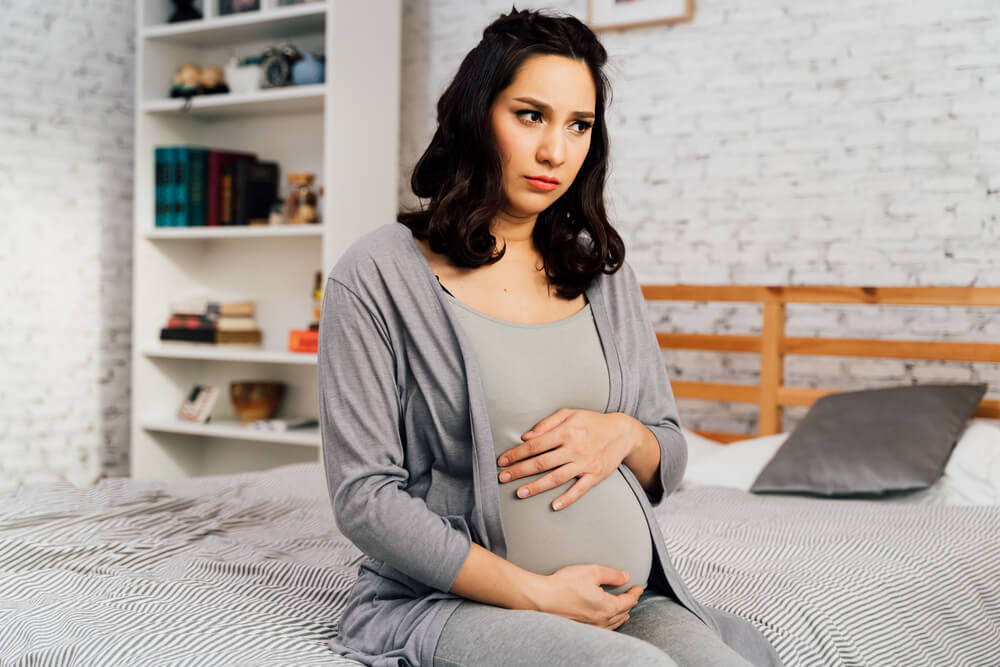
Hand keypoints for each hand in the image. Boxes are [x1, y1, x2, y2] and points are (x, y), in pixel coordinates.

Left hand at [496, 409, 632, 510]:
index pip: (535, 445)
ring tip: (519, 493)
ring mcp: (585, 464)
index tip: (502, 461)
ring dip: (536, 486)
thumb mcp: (570, 414)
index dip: (516, 454)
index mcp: (566, 432)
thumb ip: (547, 424)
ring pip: (556, 478)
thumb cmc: (592, 421)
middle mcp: (574, 448)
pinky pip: (580, 489)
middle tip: (502, 478)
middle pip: (541, 463)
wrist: (622, 432)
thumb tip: (527, 437)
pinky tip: (554, 505)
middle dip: (519, 471)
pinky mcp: (595, 475)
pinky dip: (567, 498)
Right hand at [531, 564, 642, 629]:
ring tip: (625, 612)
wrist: (543, 598)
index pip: (629, 601)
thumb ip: (612, 574)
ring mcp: (591, 626)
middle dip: (630, 604)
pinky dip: (610, 623)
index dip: (635, 592)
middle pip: (623, 613)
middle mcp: (602, 620)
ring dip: (621, 616)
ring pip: (614, 623)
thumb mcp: (592, 572)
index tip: (639, 587)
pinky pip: (603, 628)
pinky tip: (606, 620)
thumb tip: (626, 577)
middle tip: (633, 596)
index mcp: (607, 607)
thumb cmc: (565, 585)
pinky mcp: (582, 627)